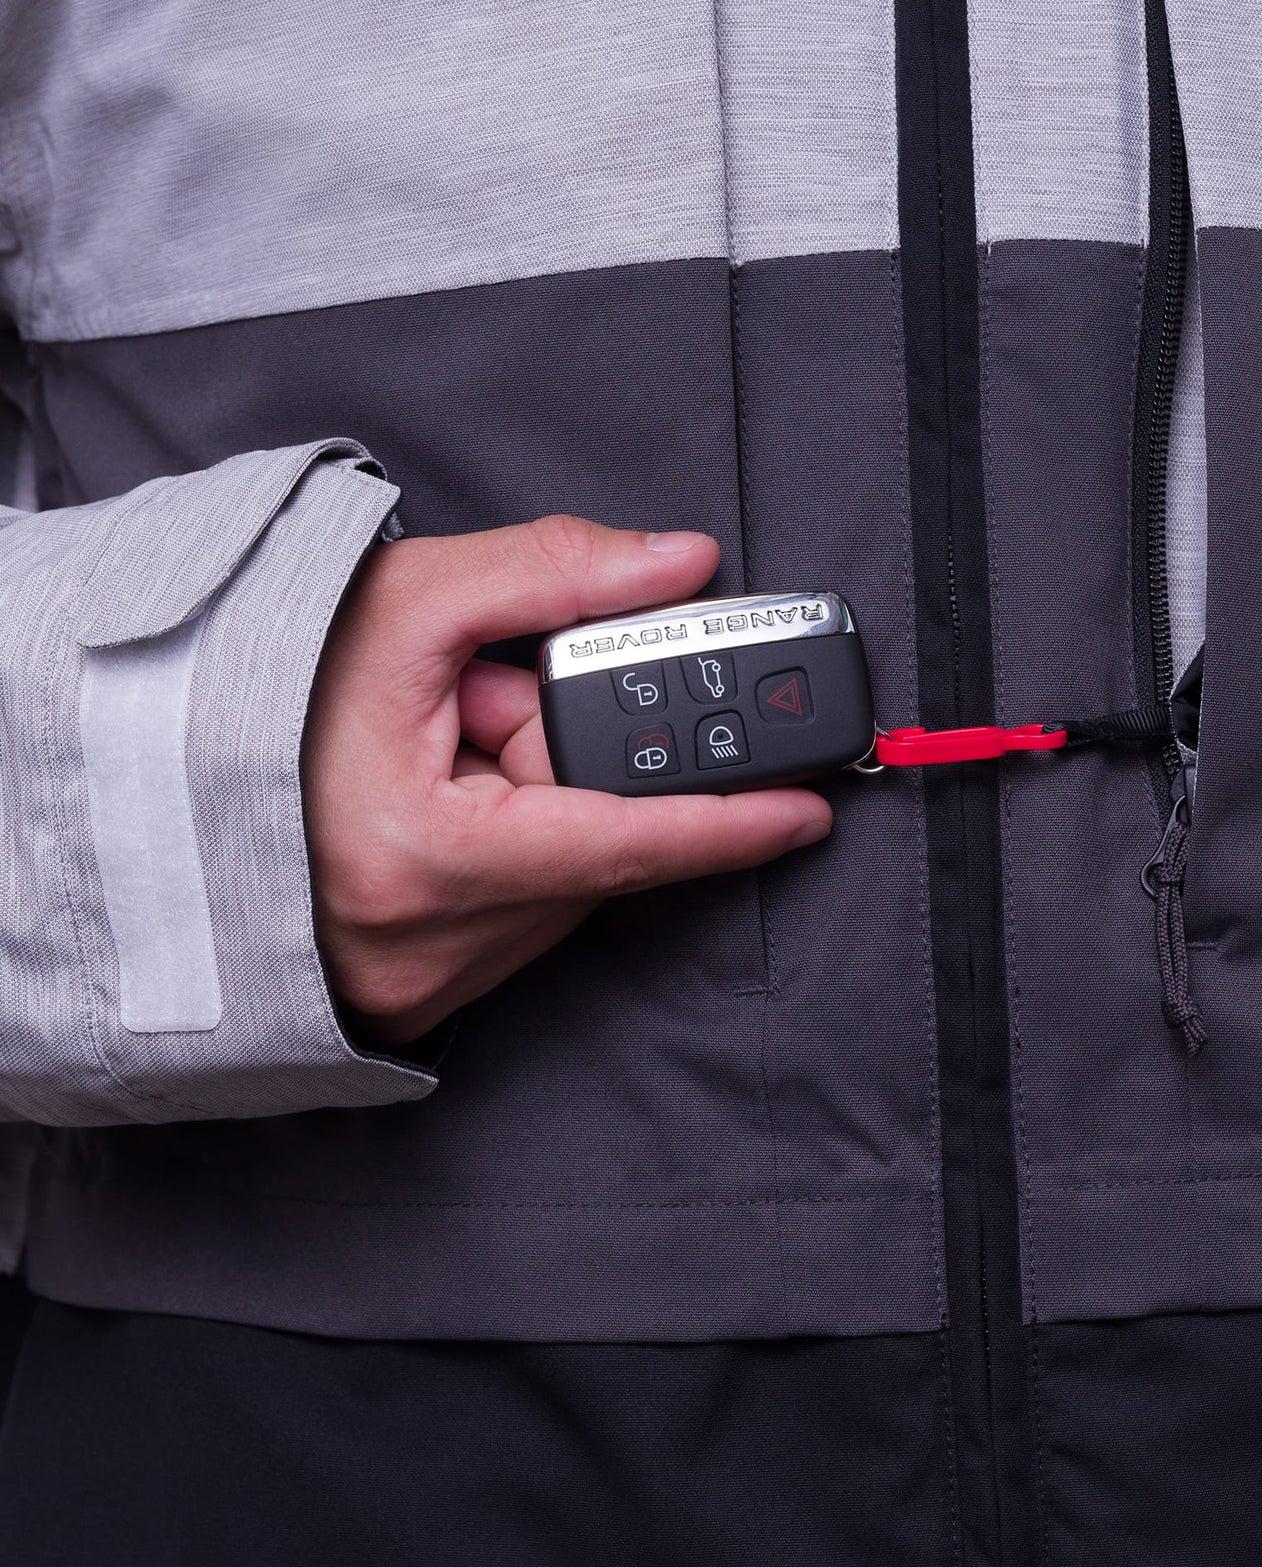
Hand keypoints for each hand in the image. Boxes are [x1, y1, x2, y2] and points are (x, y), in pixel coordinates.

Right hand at [302, 516, 831, 1043]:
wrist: (147, 768)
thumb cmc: (261, 693)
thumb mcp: (408, 599)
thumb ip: (553, 571)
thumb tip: (679, 567)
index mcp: (425, 860)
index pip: (622, 840)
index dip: (725, 819)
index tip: (809, 809)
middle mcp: (426, 947)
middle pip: (591, 849)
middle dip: (568, 761)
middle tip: (491, 706)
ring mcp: (417, 984)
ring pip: (557, 883)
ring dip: (534, 807)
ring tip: (435, 754)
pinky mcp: (412, 999)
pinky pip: (514, 914)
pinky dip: (505, 850)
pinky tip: (435, 802)